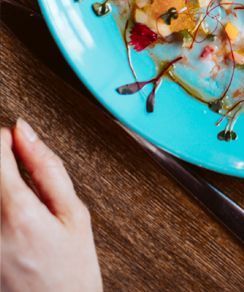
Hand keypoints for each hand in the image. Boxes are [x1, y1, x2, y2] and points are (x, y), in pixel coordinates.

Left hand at [1, 120, 101, 291]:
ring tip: (16, 203)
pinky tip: (11, 225)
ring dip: (0, 190)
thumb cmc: (72, 273)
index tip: (15, 144)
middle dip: (0, 166)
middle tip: (16, 176)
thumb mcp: (74, 214)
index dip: (5, 141)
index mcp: (16, 212)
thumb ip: (46, 169)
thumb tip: (24, 132)